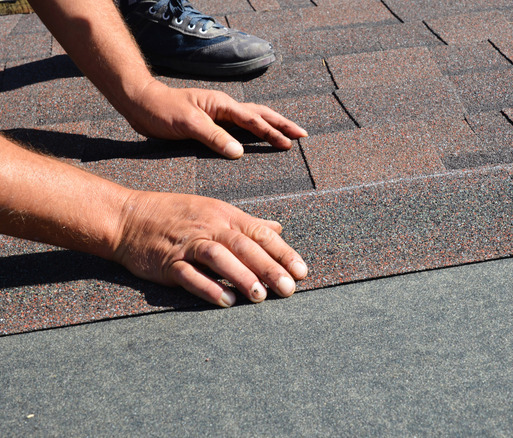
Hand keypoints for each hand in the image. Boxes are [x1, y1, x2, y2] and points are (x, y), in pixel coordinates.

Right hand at [113, 190, 307, 306]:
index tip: (302, 272)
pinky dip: (208, 288)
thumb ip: (248, 223)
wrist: (128, 217)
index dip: (283, 253)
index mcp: (225, 215)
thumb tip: (278, 228)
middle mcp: (209, 227)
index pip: (261, 233)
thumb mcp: (215, 211)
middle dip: (269, 268)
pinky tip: (226, 302)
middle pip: (245, 246)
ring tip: (260, 297)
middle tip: (289, 289)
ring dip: (242, 277)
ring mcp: (188, 244)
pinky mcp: (168, 262)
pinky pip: (190, 275)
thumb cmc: (176, 215)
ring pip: (219, 258)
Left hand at [125, 79, 307, 158]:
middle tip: (302, 135)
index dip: (272, 133)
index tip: (288, 144)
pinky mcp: (212, 123)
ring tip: (289, 134)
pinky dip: (256, 131)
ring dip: (272, 126)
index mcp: (222, 105)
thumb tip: (239, 152)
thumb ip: (214, 137)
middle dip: (283, 125)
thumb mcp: (188, 124)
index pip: (253, 120)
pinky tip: (260, 138)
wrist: (140, 103)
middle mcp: (224, 108)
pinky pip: (240, 127)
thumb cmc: (161, 111)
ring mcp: (219, 114)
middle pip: (261, 114)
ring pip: (253, 118)